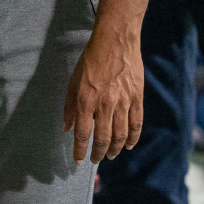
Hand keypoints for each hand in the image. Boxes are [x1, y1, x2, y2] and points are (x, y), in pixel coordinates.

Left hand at [63, 27, 143, 162]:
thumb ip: (70, 107)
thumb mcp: (73, 82)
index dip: (80, 150)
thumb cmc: (90, 61)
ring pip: (121, 135)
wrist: (115, 42)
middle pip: (104, 138)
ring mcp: (123, 102)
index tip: (78, 161)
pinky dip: (133, 138)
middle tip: (95, 159)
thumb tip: (67, 128)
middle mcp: (105, 105)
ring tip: (111, 155)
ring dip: (116, 148)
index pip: (83, 134)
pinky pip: (136, 124)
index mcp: (86, 101)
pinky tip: (129, 145)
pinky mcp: (137, 98)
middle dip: (98, 153)